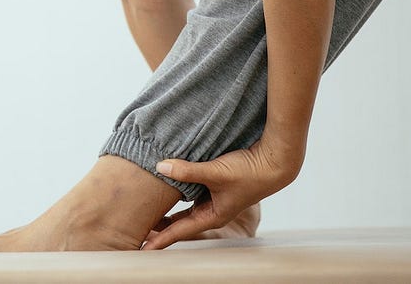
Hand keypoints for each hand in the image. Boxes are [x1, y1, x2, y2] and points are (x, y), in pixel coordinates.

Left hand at [141, 138, 300, 249]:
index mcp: (212, 215)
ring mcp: (213, 198)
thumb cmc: (249, 172)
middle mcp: (211, 210)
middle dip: (159, 227)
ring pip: (183, 207)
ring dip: (166, 211)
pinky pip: (190, 191)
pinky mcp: (215, 185)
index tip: (143, 248)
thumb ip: (187, 170)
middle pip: (178, 222)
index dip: (160, 239)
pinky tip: (165, 187)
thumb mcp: (215, 172)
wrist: (274, 162)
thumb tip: (160, 166)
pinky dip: (177, 193)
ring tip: (145, 212)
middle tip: (136, 231)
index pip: (179, 231)